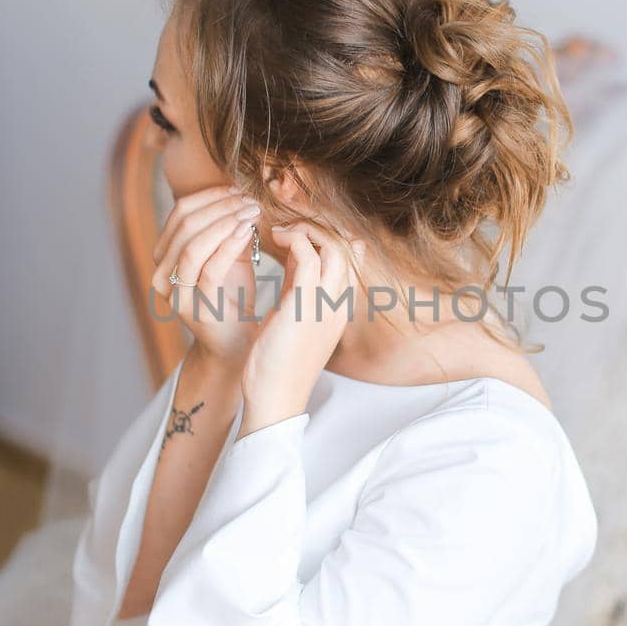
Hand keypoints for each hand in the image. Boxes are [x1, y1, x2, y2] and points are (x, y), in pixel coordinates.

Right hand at [151, 184, 262, 365]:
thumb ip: (227, 229)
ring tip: (251, 212)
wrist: (237, 343)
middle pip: (184, 225)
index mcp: (166, 256)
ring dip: (224, 222)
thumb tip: (239, 194)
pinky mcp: (194, 308)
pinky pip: (209, 269)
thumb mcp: (229, 256)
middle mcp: (162, 274)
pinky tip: (247, 232)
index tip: (237, 190)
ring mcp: (175, 293)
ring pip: (192, 245)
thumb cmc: (234, 296)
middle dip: (219, 206)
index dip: (209, 196)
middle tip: (248, 200)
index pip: (180, 213)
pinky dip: (228, 245)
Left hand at [239, 221, 364, 431]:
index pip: (351, 257)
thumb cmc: (278, 365)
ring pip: (335, 245)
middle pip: (350, 246)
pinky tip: (274, 238)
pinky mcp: (304, 304)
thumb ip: (297, 288)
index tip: (299, 232)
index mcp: (339, 307)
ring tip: (281, 230)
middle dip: (321, 227)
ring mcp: (326, 303)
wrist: (274, 400)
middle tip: (290, 225)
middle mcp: (339, 303)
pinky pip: (307, 255)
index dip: (329, 236)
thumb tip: (291, 261)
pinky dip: (293, 238)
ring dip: (307, 229)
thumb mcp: (292, 317)